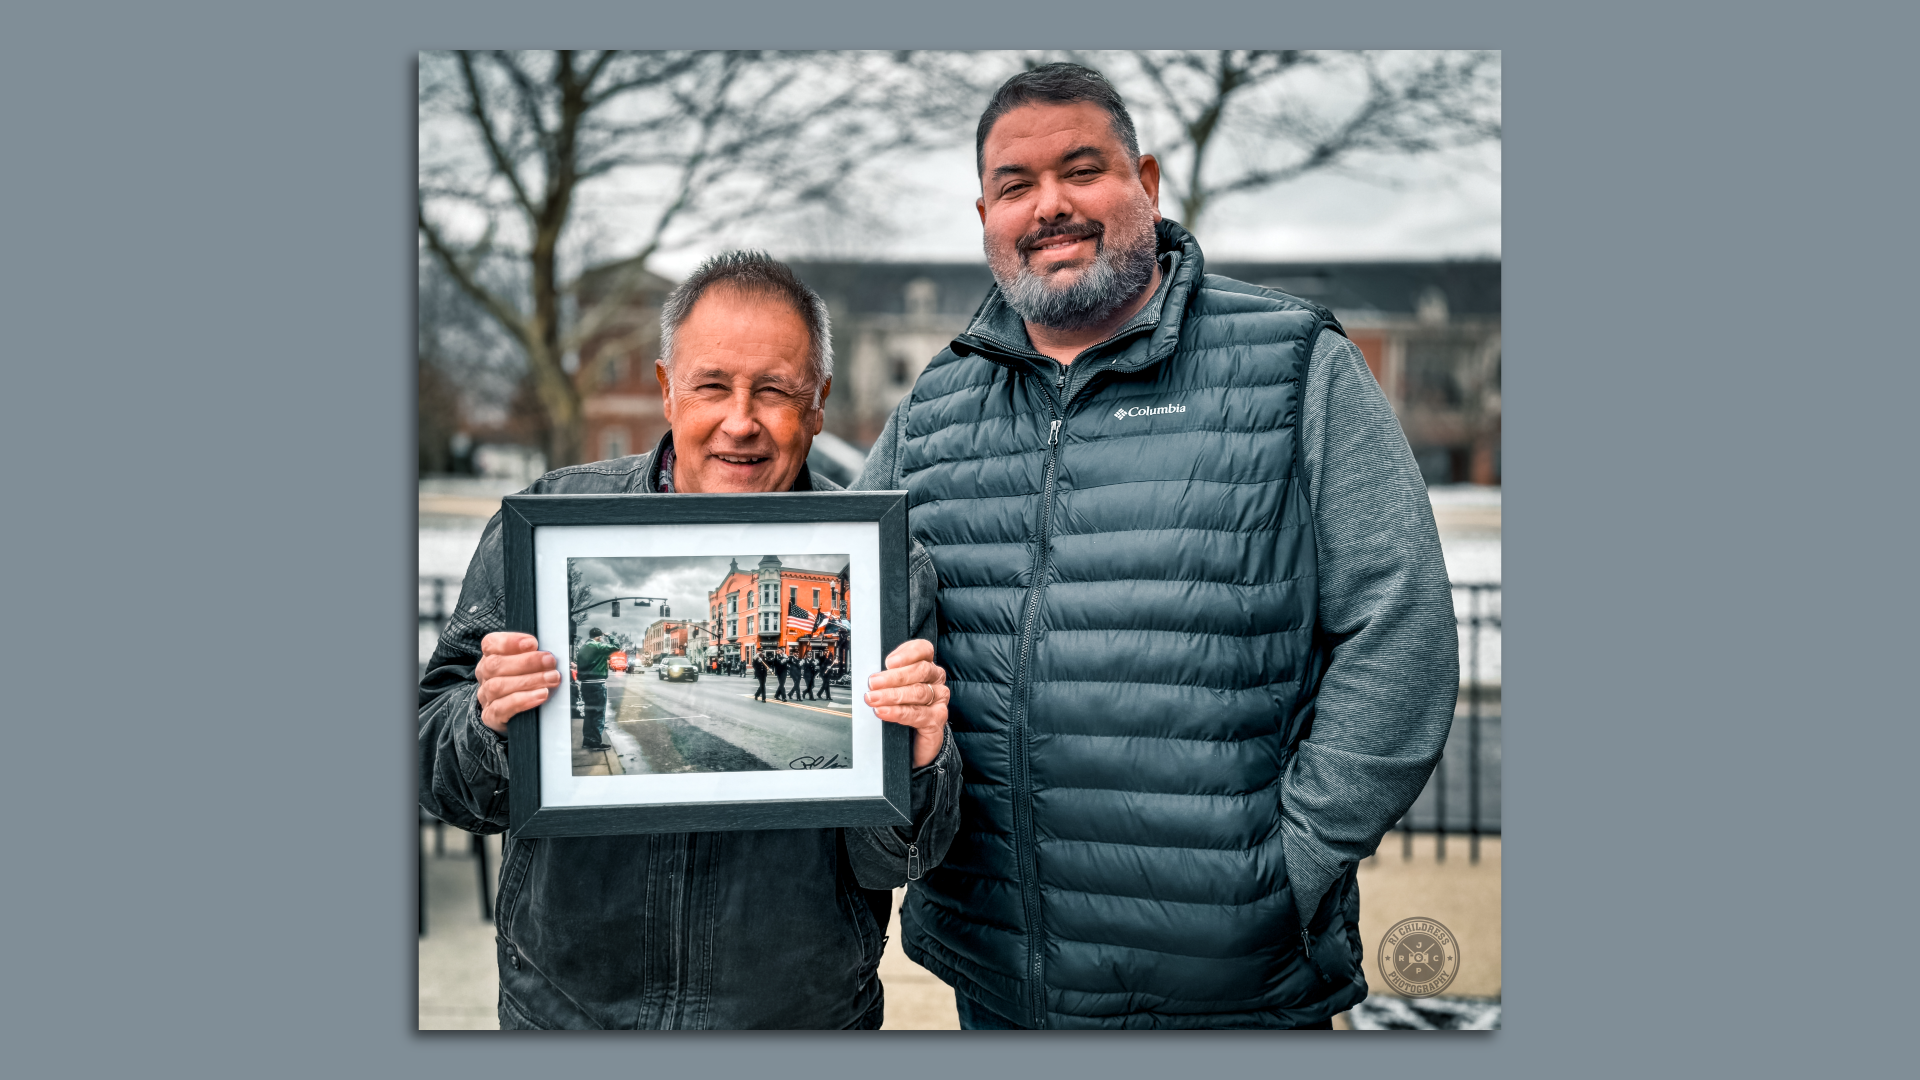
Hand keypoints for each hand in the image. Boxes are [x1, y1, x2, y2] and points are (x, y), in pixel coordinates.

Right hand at [475, 632, 558, 734]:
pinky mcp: (490, 716)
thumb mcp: (527, 667)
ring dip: (529, 681)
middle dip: (526, 662)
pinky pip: (501, 708)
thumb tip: (550, 653)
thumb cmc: (523, 685)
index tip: (532, 643)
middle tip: (550, 661)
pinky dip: (523, 700)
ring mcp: (486, 697)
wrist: (512, 715)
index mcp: (490, 657)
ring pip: (498, 686)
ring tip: (551, 679)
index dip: (510, 642)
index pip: (490, 644)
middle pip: (495, 665)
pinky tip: (540, 695)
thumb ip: (534, 657)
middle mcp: (485, 676)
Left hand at [864, 639, 948, 767]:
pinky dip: (898, 712)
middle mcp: (935, 681)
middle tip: (873, 683)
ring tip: (874, 699)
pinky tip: (884, 712)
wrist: (913, 742)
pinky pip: (918, 714)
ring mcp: (938, 700)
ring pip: (918, 692)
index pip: (923, 650)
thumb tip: (870, 675)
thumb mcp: (893, 689)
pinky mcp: (937, 719)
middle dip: (894, 677)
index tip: (889, 661)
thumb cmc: (903, 710)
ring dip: (892, 695)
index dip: (908, 653)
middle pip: (920, 671)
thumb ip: (886, 679)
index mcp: (926, 666)